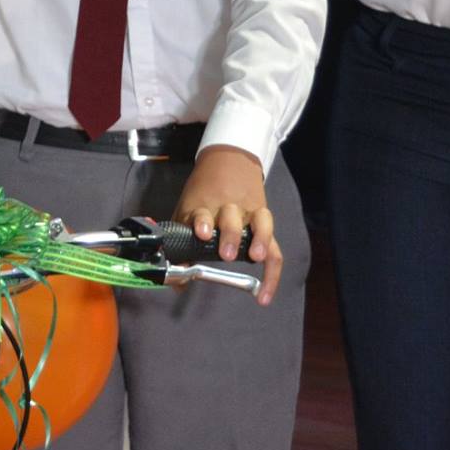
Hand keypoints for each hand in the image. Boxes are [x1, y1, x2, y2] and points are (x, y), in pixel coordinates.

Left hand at [172, 144, 280, 304]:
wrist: (228, 159)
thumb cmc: (203, 193)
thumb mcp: (185, 211)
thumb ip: (180, 246)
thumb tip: (177, 284)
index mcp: (203, 205)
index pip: (201, 212)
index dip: (201, 221)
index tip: (202, 233)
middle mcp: (227, 207)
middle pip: (231, 219)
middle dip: (230, 235)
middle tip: (227, 253)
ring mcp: (248, 211)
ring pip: (258, 222)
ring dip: (258, 240)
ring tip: (256, 257)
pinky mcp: (263, 218)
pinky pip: (272, 241)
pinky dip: (272, 267)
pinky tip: (266, 289)